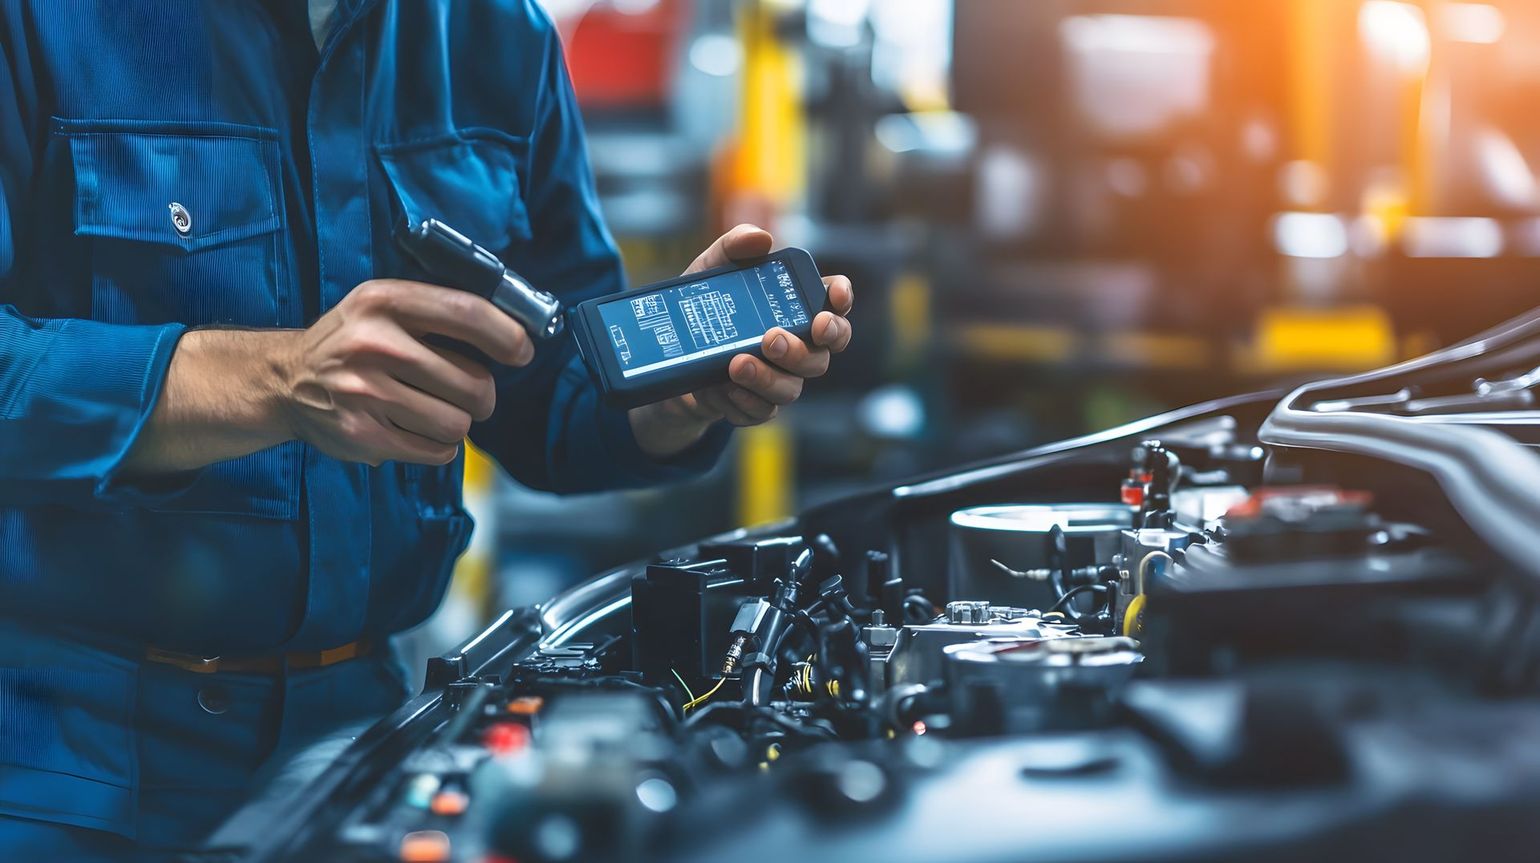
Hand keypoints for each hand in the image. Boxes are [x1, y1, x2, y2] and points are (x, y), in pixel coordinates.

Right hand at [278, 279, 530, 465]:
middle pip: (474, 382)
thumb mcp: (384, 305)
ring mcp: (365, 393)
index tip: (522, 352)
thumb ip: (440, 311)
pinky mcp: (361, 435)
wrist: (283, 379)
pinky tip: (418, 429)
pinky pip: (436, 451)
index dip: (507, 336)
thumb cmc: (352, 341)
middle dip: (482, 395)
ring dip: (457, 422)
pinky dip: (438, 445)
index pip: (467, 314)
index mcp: (384, 301)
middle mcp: (373, 344)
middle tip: (467, 393)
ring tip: (434, 410)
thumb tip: (514, 334)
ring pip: (457, 423)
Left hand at [628, 224, 854, 458]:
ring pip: (792, 387)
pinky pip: (762, 411)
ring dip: (768, 377)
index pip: (835, 304)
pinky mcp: (756, 405)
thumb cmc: (705, 306)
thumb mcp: (710, 270)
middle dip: (803, 348)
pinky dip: (745, 401)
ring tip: (737, 363)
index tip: (834, 298)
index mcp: (797, 308)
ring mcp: (779, 378)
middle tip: (773, 338)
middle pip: (822, 354)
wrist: (669, 358)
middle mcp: (798, 345)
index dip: (842, 300)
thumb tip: (760, 238)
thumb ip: (733, 247)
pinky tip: (725, 388)